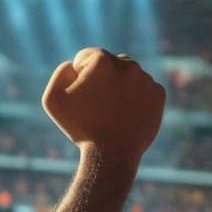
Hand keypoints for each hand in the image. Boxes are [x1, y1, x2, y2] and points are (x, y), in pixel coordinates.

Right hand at [42, 48, 165, 161]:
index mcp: (102, 61)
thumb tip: (76, 65)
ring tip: (111, 111)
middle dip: (101, 79)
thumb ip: (61, 72)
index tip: (80, 96)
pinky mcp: (158, 93)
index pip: (86, 56)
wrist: (111, 154)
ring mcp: (146, 79)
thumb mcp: (53, 99)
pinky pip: (143, 89)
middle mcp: (128, 64)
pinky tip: (125, 115)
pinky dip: (135, 98)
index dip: (78, 76)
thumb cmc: (79, 127)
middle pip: (110, 63)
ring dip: (119, 87)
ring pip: (128, 76)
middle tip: (96, 105)